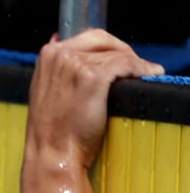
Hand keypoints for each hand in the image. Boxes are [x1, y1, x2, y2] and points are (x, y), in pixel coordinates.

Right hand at [25, 29, 163, 170]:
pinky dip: (141, 69)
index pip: (86, 39)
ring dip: (134, 64)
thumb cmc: (50, 132)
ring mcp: (76, 65)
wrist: (51, 153)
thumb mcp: (44, 93)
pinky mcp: (94, 77)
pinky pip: (127, 64)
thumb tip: (70, 51)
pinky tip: (148, 75)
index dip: (106, 49)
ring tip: (143, 75)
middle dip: (122, 51)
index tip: (118, 60)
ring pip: (117, 54)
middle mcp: (60, 55)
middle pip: (103, 41)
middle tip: (134, 66)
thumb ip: (57, 71)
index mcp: (47, 56)